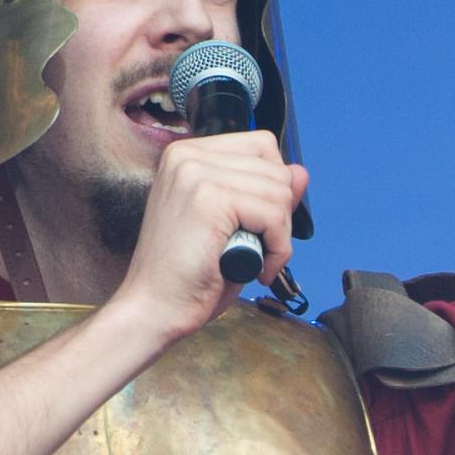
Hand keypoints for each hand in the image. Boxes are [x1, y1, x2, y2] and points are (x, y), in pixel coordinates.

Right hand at [120, 129, 307, 339]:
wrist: (153, 308)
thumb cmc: (188, 276)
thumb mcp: (235, 226)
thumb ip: (266, 194)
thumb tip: (300, 171)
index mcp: (188, 156)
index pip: (261, 146)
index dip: (274, 188)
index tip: (258, 224)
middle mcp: (187, 155)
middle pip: (275, 169)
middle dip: (280, 216)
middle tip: (257, 249)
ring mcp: (195, 173)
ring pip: (280, 192)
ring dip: (279, 236)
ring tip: (254, 260)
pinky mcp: (208, 198)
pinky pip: (274, 216)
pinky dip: (277, 249)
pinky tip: (256, 269)